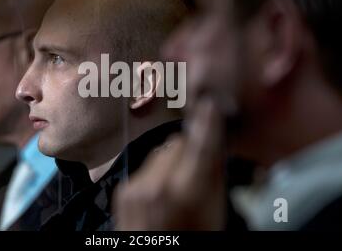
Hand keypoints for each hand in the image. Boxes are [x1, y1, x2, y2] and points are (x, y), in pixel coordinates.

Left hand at [113, 99, 226, 229]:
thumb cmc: (192, 239)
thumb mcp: (214, 215)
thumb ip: (213, 178)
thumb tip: (216, 146)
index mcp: (184, 194)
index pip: (199, 144)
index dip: (207, 123)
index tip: (211, 105)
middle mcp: (156, 186)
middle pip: (177, 143)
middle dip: (190, 148)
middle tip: (199, 166)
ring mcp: (135, 188)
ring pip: (161, 153)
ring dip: (173, 160)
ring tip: (179, 184)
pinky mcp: (124, 190)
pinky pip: (147, 166)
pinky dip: (157, 172)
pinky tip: (161, 192)